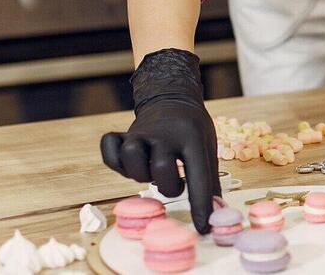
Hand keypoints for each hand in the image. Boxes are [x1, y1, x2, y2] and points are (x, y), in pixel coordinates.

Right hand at [100, 48, 220, 233]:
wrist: (173, 96)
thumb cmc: (193, 129)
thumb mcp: (208, 147)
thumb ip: (210, 180)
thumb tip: (215, 214)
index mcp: (192, 137)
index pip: (198, 176)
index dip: (201, 205)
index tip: (202, 227)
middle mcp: (165, 134)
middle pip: (161, 168)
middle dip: (168, 186)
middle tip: (174, 184)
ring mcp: (141, 133)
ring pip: (131, 157)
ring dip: (139, 173)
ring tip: (150, 172)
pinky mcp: (124, 133)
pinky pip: (109, 149)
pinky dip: (113, 160)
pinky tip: (126, 164)